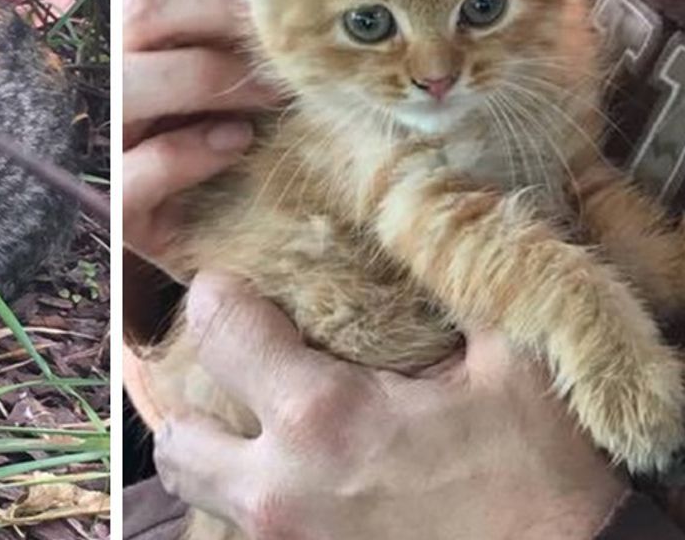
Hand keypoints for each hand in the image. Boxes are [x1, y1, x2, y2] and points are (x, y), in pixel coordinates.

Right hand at [122, 0, 276, 264]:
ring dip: (204, 81)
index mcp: (171, 3)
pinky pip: (128, 171)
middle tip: (292, 40)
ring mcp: (121, 129)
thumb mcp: (305, 45)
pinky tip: (235, 147)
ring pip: (126, 78)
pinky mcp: (124, 202)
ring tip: (268, 101)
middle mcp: (132, 58)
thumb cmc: (294, 119)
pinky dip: (182, 155)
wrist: (274, 233)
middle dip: (225, 13)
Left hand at [155, 272, 628, 539]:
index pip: (213, 326)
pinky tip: (289, 463)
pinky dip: (243, 486)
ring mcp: (283, 539)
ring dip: (210, 444)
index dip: (220, 292)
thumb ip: (453, 281)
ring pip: (193, 484)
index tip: (242, 284)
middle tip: (236, 357)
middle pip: (176, 429)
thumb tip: (413, 213)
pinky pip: (234, 522)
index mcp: (321, 416)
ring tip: (252, 412)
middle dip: (196, 385)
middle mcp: (280, 486)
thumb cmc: (543, 479)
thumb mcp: (515, 362)